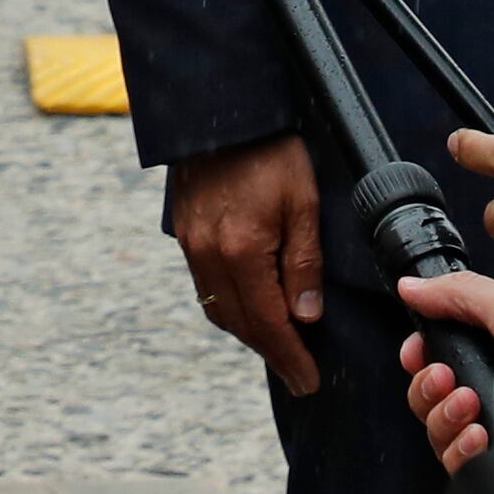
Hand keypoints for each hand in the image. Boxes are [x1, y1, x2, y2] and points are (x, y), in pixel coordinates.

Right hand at [168, 135, 329, 394]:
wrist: (224, 112)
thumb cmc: (272, 152)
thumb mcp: (304, 203)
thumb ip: (304, 262)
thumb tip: (305, 316)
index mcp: (241, 250)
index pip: (267, 322)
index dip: (289, 356)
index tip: (307, 380)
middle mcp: (209, 254)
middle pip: (240, 323)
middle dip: (271, 353)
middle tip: (298, 374)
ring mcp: (192, 245)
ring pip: (219, 309)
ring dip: (249, 333)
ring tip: (279, 348)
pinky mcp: (186, 234)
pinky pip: (206, 287)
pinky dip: (230, 307)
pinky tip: (250, 309)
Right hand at [394, 272, 493, 473]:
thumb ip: (459, 293)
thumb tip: (412, 286)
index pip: (440, 358)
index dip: (421, 356)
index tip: (417, 353)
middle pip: (429, 395)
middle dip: (427, 385)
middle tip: (446, 378)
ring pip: (437, 430)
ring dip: (443, 415)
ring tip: (470, 405)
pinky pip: (456, 464)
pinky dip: (459, 449)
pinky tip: (479, 438)